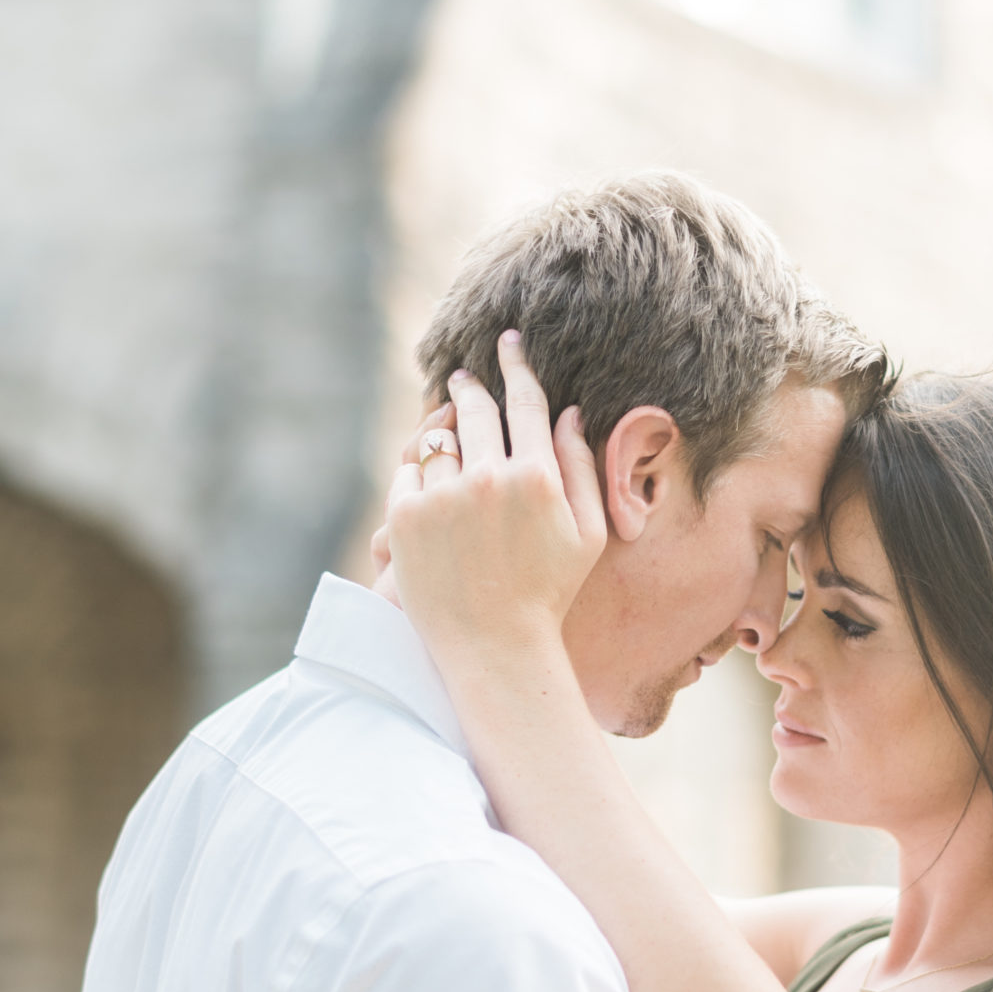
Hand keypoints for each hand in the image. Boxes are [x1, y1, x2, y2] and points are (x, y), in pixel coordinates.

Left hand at [385, 335, 607, 669]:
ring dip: (442, 430)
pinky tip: (429, 484)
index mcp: (537, 478)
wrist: (492, 648)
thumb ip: (581, 469)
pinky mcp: (405, 518)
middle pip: (476, 408)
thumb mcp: (587, 535)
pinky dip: (418, 475)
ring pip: (438, 439)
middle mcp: (488, 479)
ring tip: (446, 430)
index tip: (508, 343)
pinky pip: (408, 473)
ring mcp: (443, 497)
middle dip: (471, 386)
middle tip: (464, 376)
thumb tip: (570, 414)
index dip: (517, 366)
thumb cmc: (548, 593)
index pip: (526, 402)